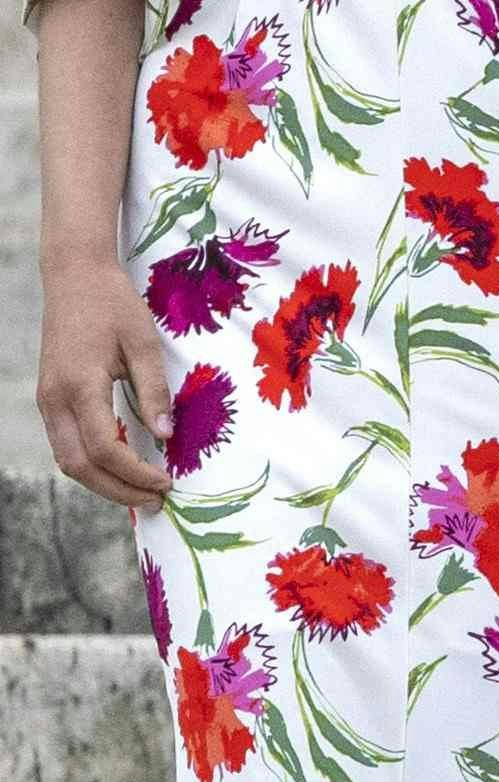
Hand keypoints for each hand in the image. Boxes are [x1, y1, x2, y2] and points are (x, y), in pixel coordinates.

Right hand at [31, 261, 181, 508]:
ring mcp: (47, 401)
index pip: (105, 448)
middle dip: (117, 490)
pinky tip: (122, 470)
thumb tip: (166, 437)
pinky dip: (92, 464)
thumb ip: (154, 391)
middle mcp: (54, 400)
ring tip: (142, 493)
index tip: (168, 483)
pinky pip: (66, 444)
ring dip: (103, 482)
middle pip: (79, 465)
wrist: (75, 278)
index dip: (135, 473)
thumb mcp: (144, 343)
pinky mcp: (50, 399)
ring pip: (68, 459)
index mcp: (79, 386)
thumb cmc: (114, 305)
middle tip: (157, 502)